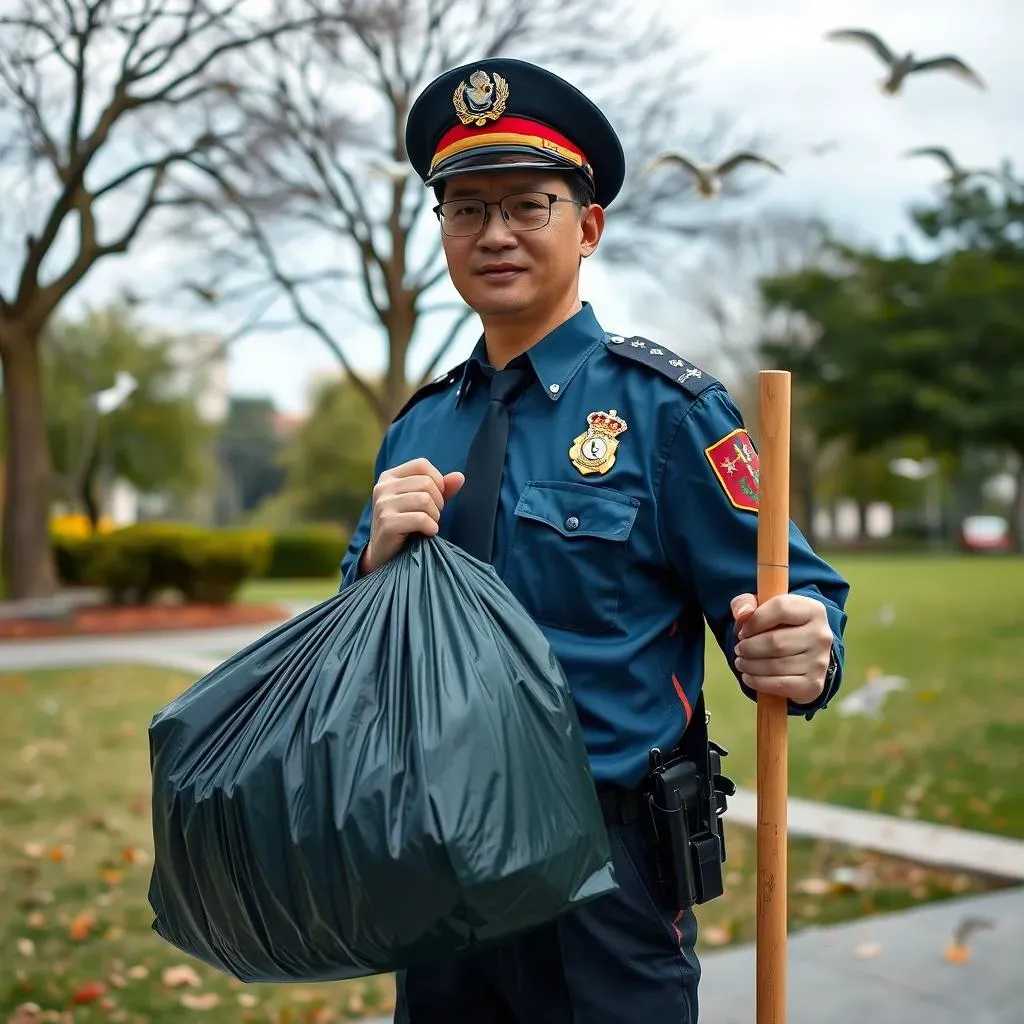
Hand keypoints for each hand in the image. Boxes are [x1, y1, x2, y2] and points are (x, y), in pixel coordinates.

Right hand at [361, 458, 464, 573]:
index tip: (436, 499)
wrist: (385, 555)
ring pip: (425, 500)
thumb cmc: (407, 525)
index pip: (422, 465)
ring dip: (435, 516)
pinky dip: (431, 527)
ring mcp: (382, 505)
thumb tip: (460, 476)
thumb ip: (441, 488)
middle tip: (432, 516)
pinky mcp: (386, 523)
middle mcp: (382, 487)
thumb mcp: (423, 503)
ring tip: (429, 524)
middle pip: (426, 483)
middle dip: (438, 502)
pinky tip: (427, 533)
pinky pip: (420, 519)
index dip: (437, 481)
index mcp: (389, 477)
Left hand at [729, 593, 832, 705]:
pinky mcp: (813, 685)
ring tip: (741, 662)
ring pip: (775, 665)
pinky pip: (780, 685)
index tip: (742, 631)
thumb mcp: (760, 606)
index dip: (754, 620)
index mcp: (813, 610)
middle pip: (775, 642)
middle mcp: (821, 635)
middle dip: (749, 647)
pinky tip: (748, 677)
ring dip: (750, 665)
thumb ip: (745, 602)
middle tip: (739, 650)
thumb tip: (742, 614)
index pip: (781, 608)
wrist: (803, 652)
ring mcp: (820, 662)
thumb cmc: (778, 625)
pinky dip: (758, 682)